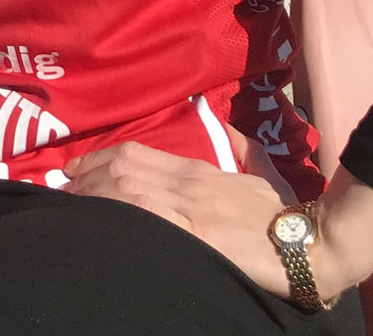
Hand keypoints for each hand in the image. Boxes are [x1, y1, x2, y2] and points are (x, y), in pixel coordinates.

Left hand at [64, 142, 297, 300]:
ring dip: (94, 198)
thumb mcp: (259, 171)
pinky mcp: (195, 239)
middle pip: (123, 171)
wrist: (308, 247)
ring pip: (127, 195)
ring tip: (71, 204)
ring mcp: (189, 211)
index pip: (135, 155)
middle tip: (65, 188)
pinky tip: (99, 224)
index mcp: (197, 170)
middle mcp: (187, 185)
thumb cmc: (281, 213)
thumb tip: (225, 125)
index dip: (99, 159)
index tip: (76, 168)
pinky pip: (147, 224)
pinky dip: (118, 220)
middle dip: (87, 178)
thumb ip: (239, 147)